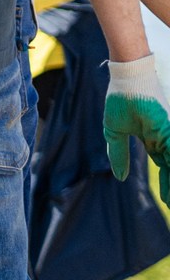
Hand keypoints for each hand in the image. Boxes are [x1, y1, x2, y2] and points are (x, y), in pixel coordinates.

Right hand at [104, 53, 169, 198]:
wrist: (126, 78)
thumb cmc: (120, 99)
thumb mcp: (115, 132)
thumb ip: (119, 154)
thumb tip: (119, 177)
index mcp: (153, 139)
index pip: (164, 167)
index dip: (167, 184)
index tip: (167, 202)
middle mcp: (164, 138)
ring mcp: (168, 134)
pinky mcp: (168, 130)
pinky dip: (169, 169)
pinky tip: (169, 189)